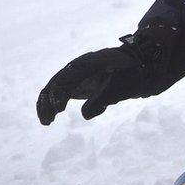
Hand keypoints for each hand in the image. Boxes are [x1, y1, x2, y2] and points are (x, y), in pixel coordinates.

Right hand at [36, 23, 175, 124]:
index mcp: (95, 62)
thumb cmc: (132, 74)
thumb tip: (85, 115)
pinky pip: (59, 90)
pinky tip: (50, 119)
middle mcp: (82, 64)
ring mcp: (77, 72)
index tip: (59, 109)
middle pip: (59, 79)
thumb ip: (104, 99)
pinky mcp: (76, 81)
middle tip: (49, 120)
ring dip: (47, 103)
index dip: (62, 91)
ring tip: (47, 122)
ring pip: (55, 85)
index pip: (72, 74)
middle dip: (51, 99)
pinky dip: (52, 103)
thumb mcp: (123, 87)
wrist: (138, 65)